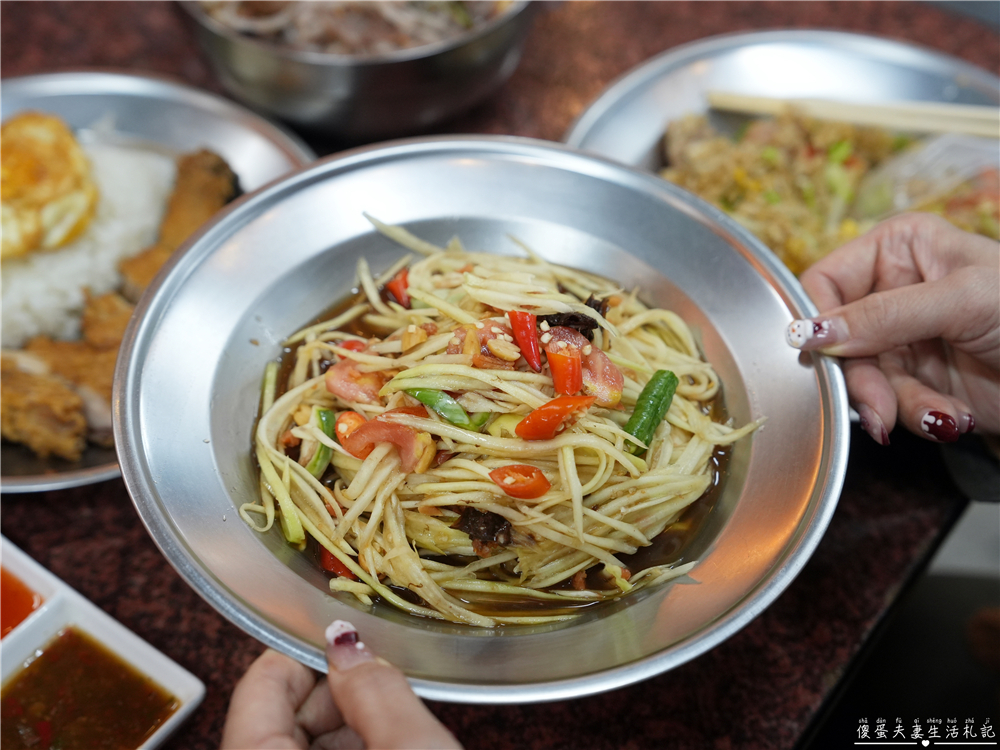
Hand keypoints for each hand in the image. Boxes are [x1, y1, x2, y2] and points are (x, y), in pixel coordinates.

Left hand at [220, 622, 461, 749]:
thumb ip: (377, 690)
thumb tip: (348, 641)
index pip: (261, 683)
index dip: (309, 648)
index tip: (351, 632)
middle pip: (284, 715)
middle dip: (339, 689)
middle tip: (387, 678)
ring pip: (307, 745)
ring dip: (353, 725)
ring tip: (398, 718)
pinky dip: (357, 749)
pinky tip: (394, 744)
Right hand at [786, 213, 998, 443]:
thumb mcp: (962, 301)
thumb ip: (883, 315)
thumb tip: (807, 332)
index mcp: (899, 248)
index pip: (826, 281)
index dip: (817, 321)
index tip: (821, 356)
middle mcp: (892, 290)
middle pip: (836, 340)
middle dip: (863, 380)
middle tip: (880, 411)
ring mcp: (902, 338)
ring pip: (860, 379)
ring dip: (898, 404)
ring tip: (940, 415)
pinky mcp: (915, 379)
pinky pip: (889, 403)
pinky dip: (918, 416)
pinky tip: (951, 416)